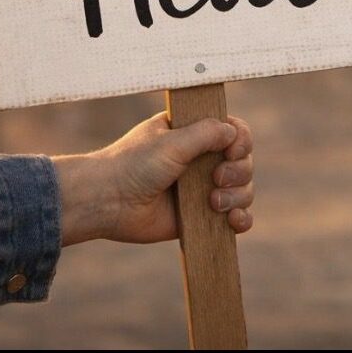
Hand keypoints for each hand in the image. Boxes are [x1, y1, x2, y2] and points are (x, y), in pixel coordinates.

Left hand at [54, 112, 253, 245]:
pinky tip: (232, 221)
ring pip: (243, 189)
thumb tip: (234, 134)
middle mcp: (201, 159)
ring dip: (238, 196)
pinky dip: (241, 219)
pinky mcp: (199, 217)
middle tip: (217, 178)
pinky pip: (234, 217)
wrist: (107, 202)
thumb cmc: (134, 165)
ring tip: (213, 203)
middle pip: (244, 161)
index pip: (234, 131)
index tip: (232, 150)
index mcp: (194, 133)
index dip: (241, 141)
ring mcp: (202, 188)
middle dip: (239, 171)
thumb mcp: (173, 141)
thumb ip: (207, 133)